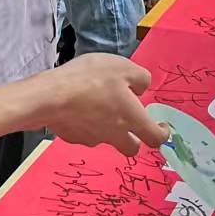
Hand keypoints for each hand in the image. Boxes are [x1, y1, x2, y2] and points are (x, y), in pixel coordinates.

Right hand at [39, 54, 168, 155]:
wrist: (52, 96)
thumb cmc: (92, 79)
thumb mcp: (123, 67)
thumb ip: (141, 79)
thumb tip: (141, 90)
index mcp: (132, 119)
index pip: (155, 139)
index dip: (162, 134)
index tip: (161, 126)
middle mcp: (115, 135)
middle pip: (131, 148)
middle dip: (134, 138)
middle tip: (129, 121)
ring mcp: (92, 139)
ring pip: (107, 138)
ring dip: (108, 126)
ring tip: (97, 101)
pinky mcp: (73, 137)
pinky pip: (86, 132)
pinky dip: (87, 122)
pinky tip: (78, 105)